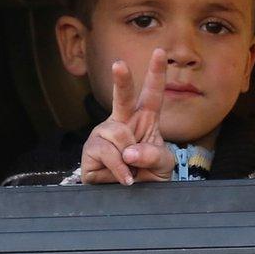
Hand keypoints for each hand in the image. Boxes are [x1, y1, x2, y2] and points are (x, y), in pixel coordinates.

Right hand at [81, 49, 174, 184]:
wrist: (129, 200)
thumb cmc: (147, 176)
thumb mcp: (163, 166)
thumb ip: (153, 155)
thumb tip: (129, 150)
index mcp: (144, 121)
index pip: (152, 95)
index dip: (156, 74)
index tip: (159, 52)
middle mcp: (121, 123)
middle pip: (123, 98)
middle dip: (122, 80)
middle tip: (119, 64)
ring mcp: (104, 135)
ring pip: (118, 134)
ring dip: (129, 157)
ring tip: (131, 170)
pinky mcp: (91, 151)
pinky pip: (107, 153)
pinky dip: (120, 168)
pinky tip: (124, 178)